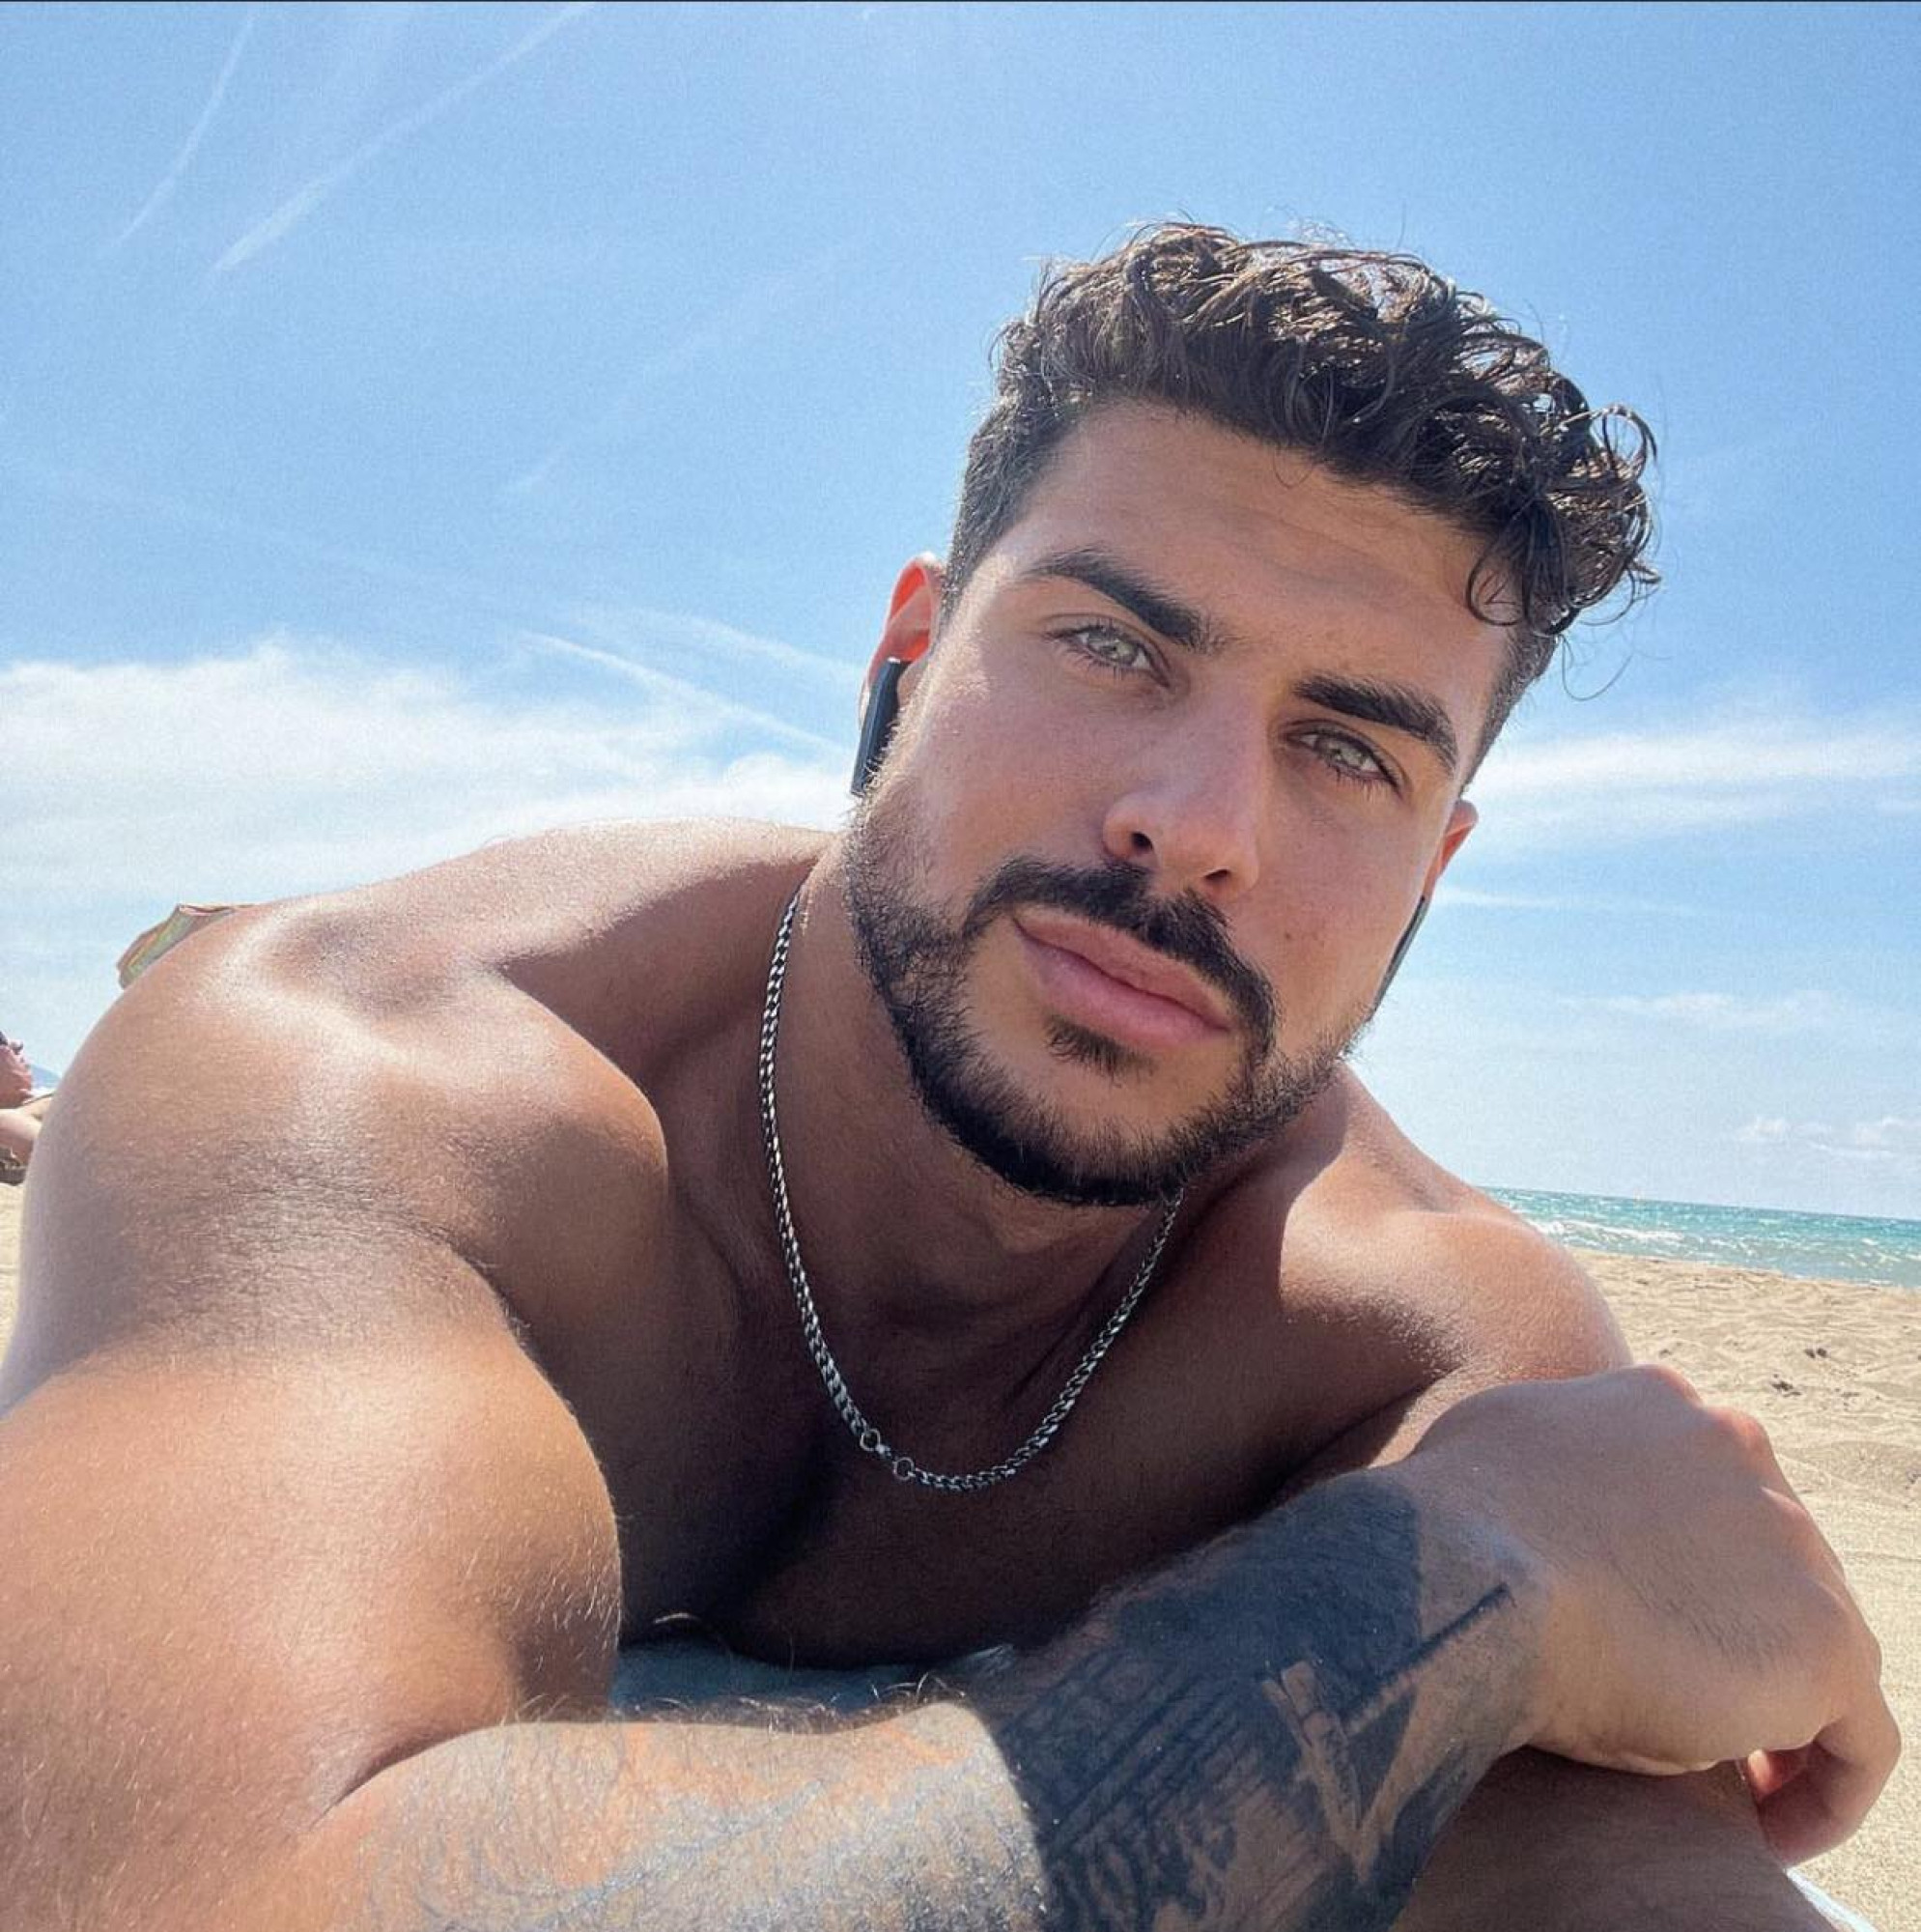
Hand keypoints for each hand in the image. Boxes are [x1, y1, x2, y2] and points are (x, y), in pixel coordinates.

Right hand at [1401, 1365, 1897, 1861]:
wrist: (1466, 1582)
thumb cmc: (1441, 1529)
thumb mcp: (1485, 1453)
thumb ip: (1538, 1465)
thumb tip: (1520, 1497)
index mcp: (1663, 1404)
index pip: (1704, 1495)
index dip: (1683, 1576)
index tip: (1644, 1638)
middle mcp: (1740, 1450)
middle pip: (1768, 1567)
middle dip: (1733, 1641)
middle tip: (1688, 1720)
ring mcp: (1791, 1541)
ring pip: (1817, 1648)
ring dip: (1779, 1721)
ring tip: (1727, 1794)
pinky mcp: (1824, 1642)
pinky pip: (1860, 1739)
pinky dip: (1826, 1792)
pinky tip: (1763, 1832)